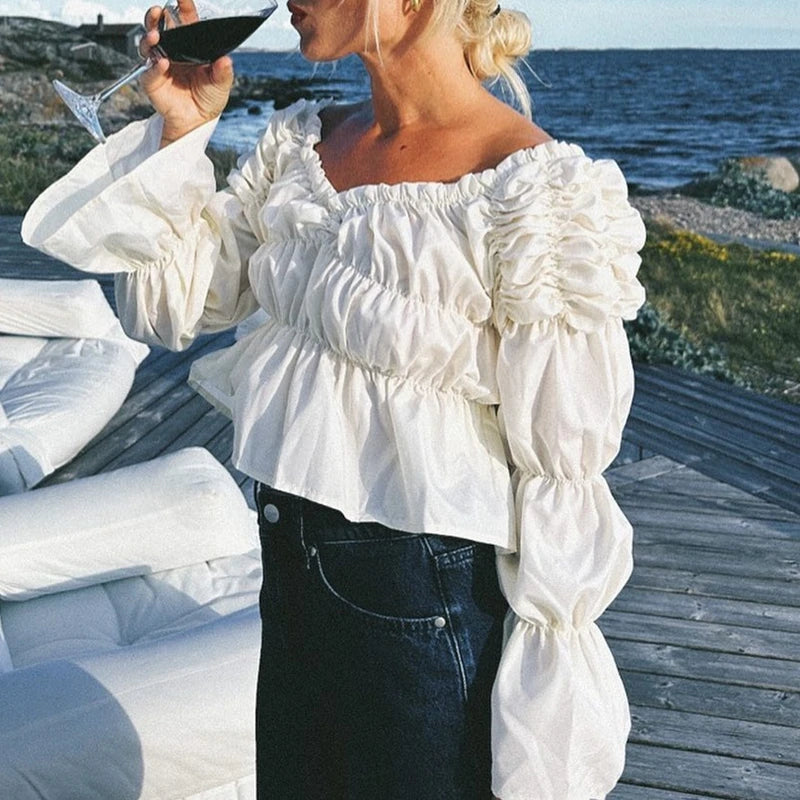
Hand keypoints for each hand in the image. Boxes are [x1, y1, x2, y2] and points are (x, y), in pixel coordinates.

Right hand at [139, 0, 233, 145]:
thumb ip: (223, 72)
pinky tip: (162, 63)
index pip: (185, 22)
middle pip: (159, 27)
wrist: (197, 121)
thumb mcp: (221, 84)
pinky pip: (150, 71)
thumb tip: (226, 60)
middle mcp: (172, 51)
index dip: (183, 8)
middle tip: (158, 11)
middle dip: (155, 16)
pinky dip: (155, 66)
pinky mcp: (152, 81)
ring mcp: (160, 64)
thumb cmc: (209, 98)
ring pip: (148, 44)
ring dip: (150, 37)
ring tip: (156, 36)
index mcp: (189, 46)